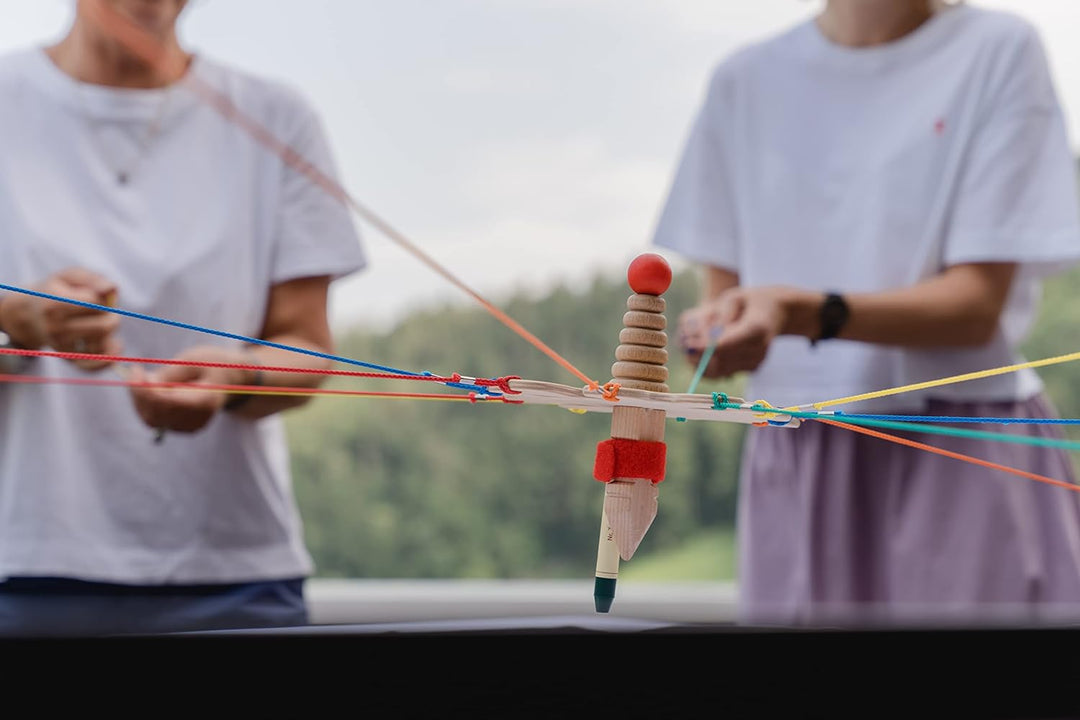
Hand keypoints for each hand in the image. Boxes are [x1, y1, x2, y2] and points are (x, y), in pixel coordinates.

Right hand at [0, 268, 121, 371]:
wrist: (30, 313)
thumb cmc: (58, 290)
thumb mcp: (71, 276)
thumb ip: (93, 279)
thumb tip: (111, 290)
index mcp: (54, 304)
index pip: (95, 302)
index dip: (103, 298)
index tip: (96, 295)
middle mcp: (56, 328)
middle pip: (104, 327)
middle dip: (112, 316)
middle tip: (105, 311)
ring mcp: (61, 346)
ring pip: (102, 344)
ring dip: (110, 334)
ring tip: (100, 323)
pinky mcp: (67, 358)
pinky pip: (92, 366)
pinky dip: (108, 358)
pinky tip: (116, 345)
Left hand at [127, 345, 255, 434]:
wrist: (231, 379)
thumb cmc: (212, 365)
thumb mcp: (193, 360)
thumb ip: (170, 374)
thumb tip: (144, 384)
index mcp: (206, 401)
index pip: (167, 403)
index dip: (146, 390)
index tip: (137, 369)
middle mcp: (198, 419)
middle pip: (156, 414)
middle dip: (139, 393)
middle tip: (137, 371)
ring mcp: (189, 426)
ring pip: (151, 419)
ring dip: (140, 399)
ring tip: (145, 377)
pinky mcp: (182, 427)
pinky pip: (155, 420)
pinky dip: (146, 404)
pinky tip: (150, 388)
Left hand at [677, 286, 789, 378]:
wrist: (776, 311)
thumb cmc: (748, 302)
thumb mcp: (732, 298)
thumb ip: (717, 316)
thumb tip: (701, 339)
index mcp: (756, 327)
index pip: (727, 343)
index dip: (705, 347)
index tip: (689, 343)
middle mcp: (759, 348)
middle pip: (721, 359)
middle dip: (699, 353)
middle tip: (686, 342)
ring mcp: (756, 361)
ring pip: (719, 369)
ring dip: (702, 360)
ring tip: (697, 343)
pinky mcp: (752, 369)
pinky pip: (724, 373)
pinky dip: (710, 364)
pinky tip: (707, 351)